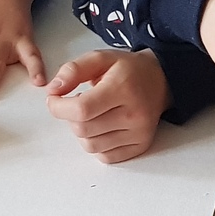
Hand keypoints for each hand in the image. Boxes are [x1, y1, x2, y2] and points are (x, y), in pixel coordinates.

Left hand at [46, 49, 168, 163]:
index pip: (81, 109)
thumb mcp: (100, 59)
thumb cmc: (127, 70)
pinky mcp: (140, 146)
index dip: (59, 107)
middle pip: (83, 129)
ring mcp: (139, 133)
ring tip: (92, 115)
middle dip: (70, 118)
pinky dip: (96, 144)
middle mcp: (134, 113)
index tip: (54, 100)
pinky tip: (102, 128)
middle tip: (77, 104)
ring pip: (91, 146)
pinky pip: (105, 156)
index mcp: (123, 88)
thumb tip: (53, 90)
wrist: (161, 81)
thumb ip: (73, 70)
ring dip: (82, 132)